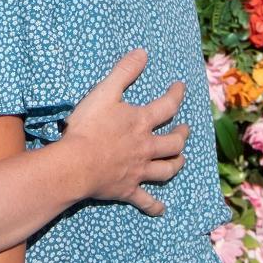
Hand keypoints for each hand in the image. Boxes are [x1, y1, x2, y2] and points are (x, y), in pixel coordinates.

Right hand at [56, 49, 188, 216]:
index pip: (166, 106)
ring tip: (180, 160)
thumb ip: (123, 72)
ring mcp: (139, 170)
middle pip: (172, 142)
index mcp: (140, 122)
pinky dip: (154, 205)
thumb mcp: (104, 92)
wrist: (76, 164)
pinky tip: (161, 209)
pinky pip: (145, 200)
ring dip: (175, 164)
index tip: (180, 87)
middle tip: (185, 129)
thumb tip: (143, 52)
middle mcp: (146, 147)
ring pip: (166, 169)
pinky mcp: (128, 189)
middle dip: (181, 134)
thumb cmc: (88, 127)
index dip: (176, 95)